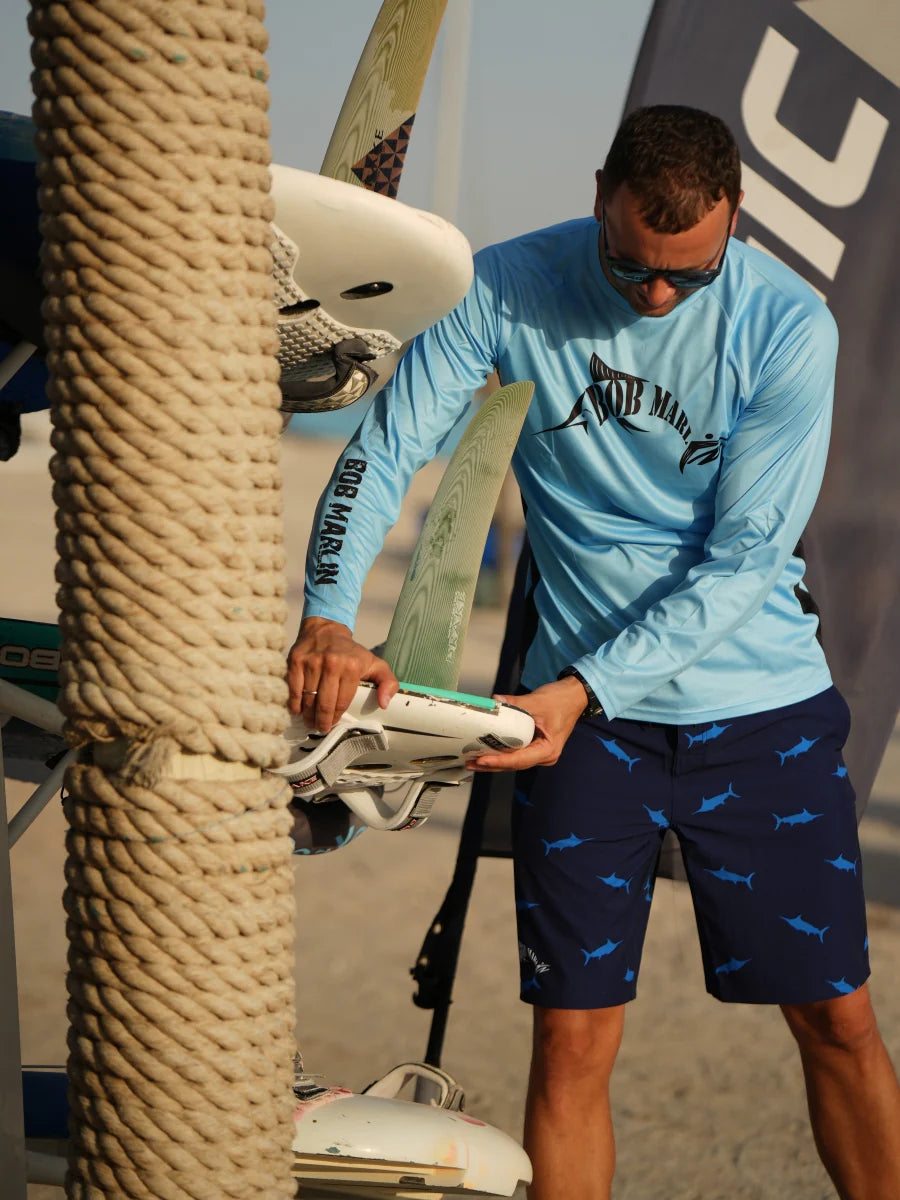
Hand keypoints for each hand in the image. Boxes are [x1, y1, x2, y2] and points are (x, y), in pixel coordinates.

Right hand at [287, 616, 397, 732]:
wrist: (326, 629)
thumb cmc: (351, 652)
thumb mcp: (375, 663)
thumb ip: (388, 683)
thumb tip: (384, 704)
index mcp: (352, 666)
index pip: (342, 702)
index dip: (337, 717)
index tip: (333, 726)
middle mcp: (332, 663)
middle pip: (324, 703)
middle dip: (322, 722)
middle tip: (320, 729)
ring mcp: (312, 662)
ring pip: (308, 699)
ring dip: (308, 715)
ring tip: (310, 722)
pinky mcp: (296, 661)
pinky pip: (293, 689)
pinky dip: (294, 703)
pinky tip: (298, 710)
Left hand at [466, 675, 588, 771]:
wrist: (575, 696)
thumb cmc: (562, 701)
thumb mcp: (536, 701)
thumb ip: (514, 704)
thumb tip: (495, 703)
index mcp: (548, 749)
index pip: (519, 760)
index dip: (498, 761)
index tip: (482, 760)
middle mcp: (544, 755)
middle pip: (514, 765)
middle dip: (491, 764)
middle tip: (470, 762)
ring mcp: (540, 753)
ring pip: (513, 761)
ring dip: (494, 761)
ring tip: (474, 760)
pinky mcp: (535, 747)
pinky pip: (516, 754)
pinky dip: (502, 753)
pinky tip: (487, 751)